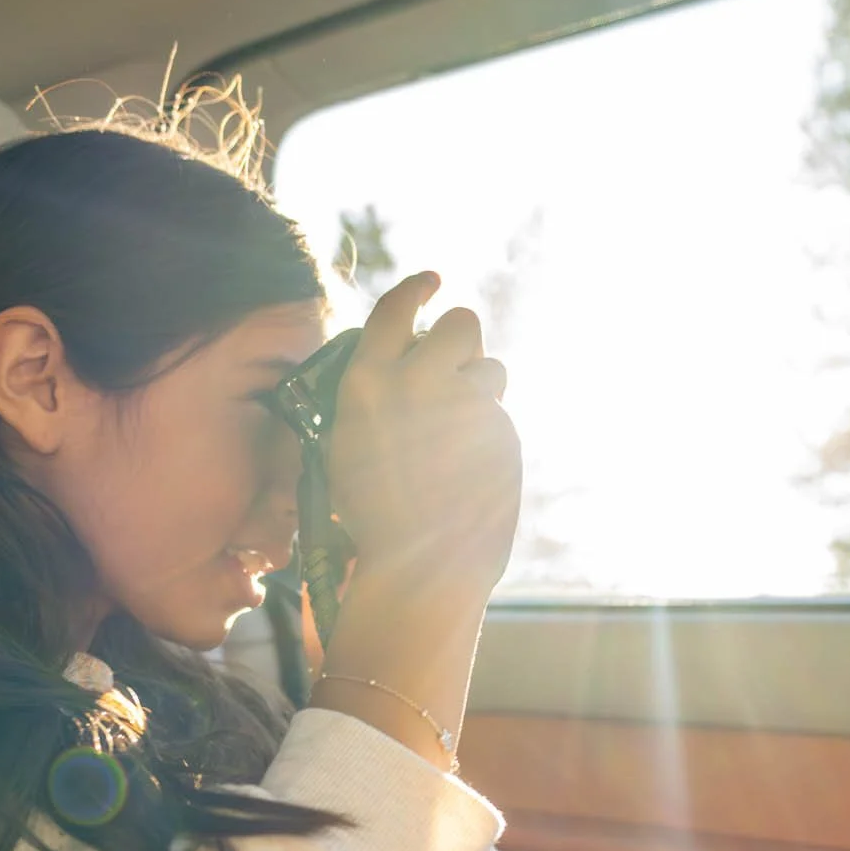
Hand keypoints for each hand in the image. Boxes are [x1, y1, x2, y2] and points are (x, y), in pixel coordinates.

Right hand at [326, 273, 520, 593]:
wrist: (419, 569)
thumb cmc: (371, 519)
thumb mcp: (347, 447)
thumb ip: (376, 395)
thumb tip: (408, 362)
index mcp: (368, 384)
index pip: (396, 308)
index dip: (417, 288)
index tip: (433, 281)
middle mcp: (418, 383)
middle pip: (462, 323)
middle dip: (462, 341)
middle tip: (454, 370)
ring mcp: (466, 406)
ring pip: (492, 369)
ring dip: (480, 389)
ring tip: (457, 436)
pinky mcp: (502, 432)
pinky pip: (500, 417)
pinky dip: (488, 436)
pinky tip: (468, 473)